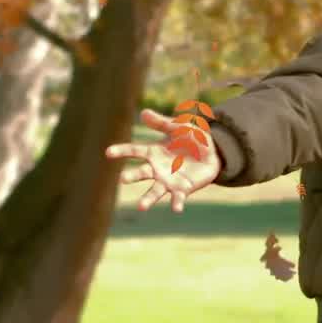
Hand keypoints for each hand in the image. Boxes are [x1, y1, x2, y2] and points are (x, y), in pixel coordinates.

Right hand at [106, 109, 221, 212]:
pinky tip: (176, 209)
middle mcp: (157, 169)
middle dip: (132, 176)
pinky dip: (176, 203)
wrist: (213, 154)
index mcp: (154, 152)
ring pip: (155, 191)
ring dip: (148, 199)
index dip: (121, 151)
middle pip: (142, 173)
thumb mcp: (178, 127)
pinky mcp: (182, 190)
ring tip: (141, 206)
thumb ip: (162, 123)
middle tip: (122, 179)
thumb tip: (143, 113)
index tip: (108, 152)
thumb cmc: (192, 138)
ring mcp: (169, 181)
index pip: (134, 151)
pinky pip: (178, 198)